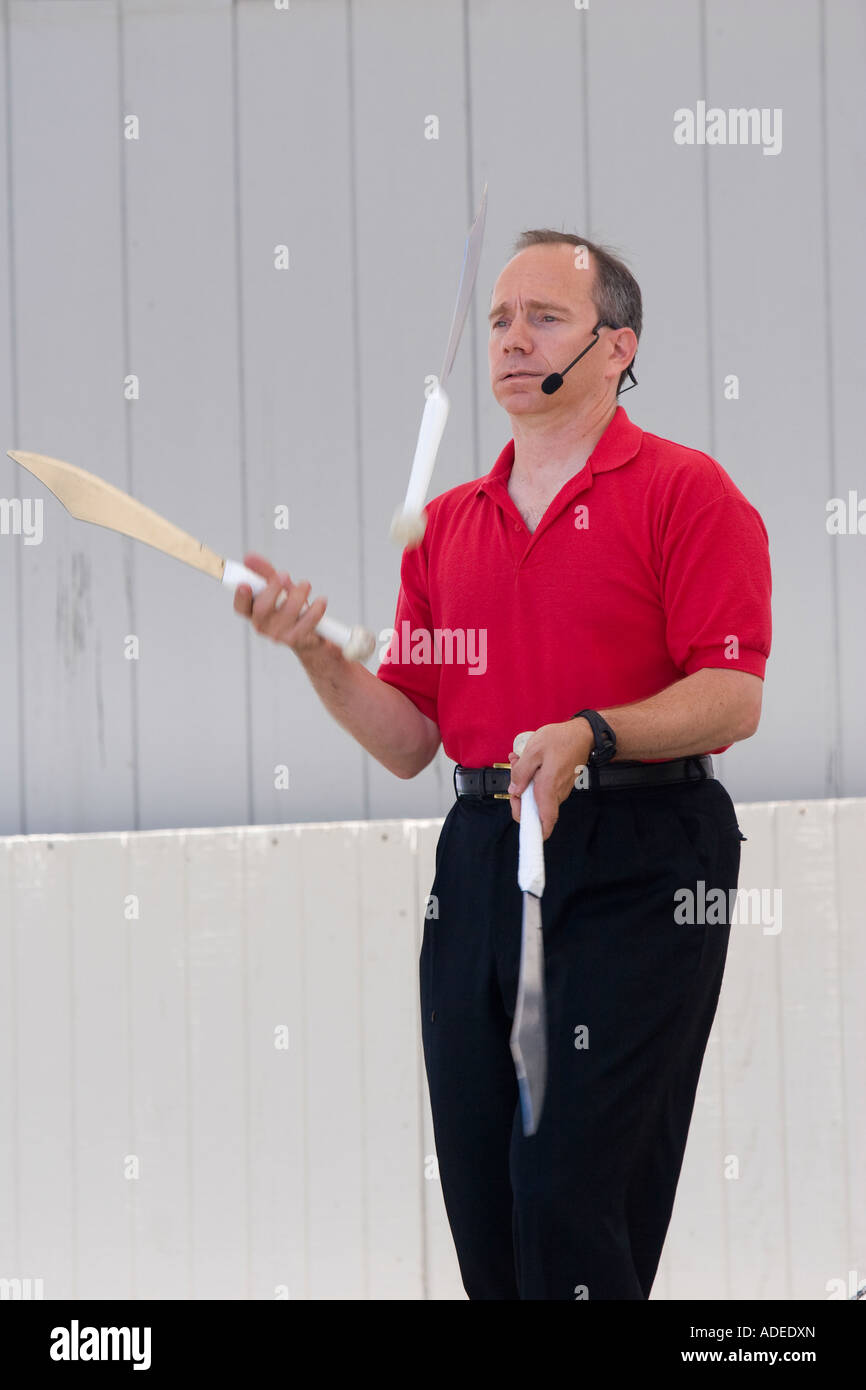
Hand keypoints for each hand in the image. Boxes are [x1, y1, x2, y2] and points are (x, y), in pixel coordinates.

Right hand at [232, 552, 332, 657]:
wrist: (311, 636)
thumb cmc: (291, 609)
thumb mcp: (277, 588)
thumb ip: (264, 573)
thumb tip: (249, 558)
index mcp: (253, 612)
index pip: (240, 607)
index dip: (240, 597)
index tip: (244, 584)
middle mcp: (262, 625)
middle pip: (262, 609)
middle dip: (273, 588)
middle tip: (284, 574)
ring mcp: (278, 634)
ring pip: (288, 612)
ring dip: (299, 594)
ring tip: (306, 585)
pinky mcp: (296, 640)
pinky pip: (307, 621)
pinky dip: (316, 609)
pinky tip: (321, 601)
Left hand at [507, 719, 593, 839]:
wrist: (583, 733)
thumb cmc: (561, 739)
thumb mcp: (534, 750)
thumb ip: (521, 772)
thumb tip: (514, 790)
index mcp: (549, 788)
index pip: (545, 822)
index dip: (533, 830)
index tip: (521, 819)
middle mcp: (557, 793)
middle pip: (535, 809)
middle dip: (519, 794)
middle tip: (514, 774)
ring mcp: (560, 789)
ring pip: (537, 796)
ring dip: (525, 783)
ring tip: (520, 762)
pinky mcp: (561, 784)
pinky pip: (544, 788)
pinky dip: (533, 778)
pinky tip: (530, 762)